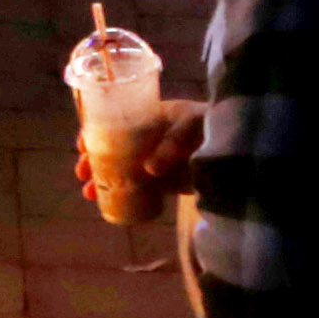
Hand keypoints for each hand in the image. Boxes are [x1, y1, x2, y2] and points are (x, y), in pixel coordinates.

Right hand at [72, 98, 204, 225]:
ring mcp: (156, 160)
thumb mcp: (190, 123)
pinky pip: (139, 188)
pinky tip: (108, 202)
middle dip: (93, 160)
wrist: (237, 150)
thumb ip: (172, 143)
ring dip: (103, 179)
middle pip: (113, 147)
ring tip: (89, 192)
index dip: (95, 131)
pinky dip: (124, 194)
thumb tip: (150, 170)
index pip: (114, 120)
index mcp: (149, 115)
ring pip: (122, 169)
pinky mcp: (166, 181)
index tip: (81, 144)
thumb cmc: (211, 125)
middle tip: (81, 173)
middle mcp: (148, 137)